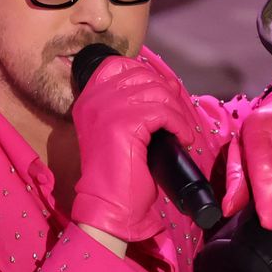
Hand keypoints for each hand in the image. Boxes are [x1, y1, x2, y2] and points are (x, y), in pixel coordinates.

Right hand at [69, 54, 198, 244]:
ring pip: (157, 92)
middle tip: (177, 118)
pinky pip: (164, 112)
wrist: (109, 206)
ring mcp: (108, 109)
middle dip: (168, 94)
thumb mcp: (117, 131)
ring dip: (177, 112)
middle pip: (142, 75)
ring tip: (180, 131)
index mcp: (88, 98)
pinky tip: (182, 139)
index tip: (164, 96)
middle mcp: (94, 98)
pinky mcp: (125, 123)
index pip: (119, 64)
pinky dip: (180, 125)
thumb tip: (167, 86)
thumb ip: (130, 106)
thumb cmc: (118, 174)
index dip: (147, 75)